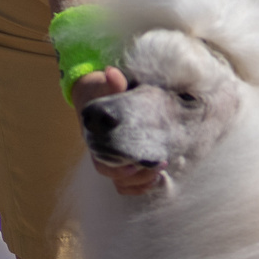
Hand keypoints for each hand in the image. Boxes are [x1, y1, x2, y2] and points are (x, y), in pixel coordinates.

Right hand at [69, 67, 160, 195]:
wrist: (97, 94)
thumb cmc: (102, 91)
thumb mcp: (104, 85)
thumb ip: (111, 83)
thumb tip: (112, 72)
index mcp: (97, 140)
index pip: (102, 163)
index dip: (118, 169)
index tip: (135, 164)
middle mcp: (103, 153)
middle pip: (115, 177)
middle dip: (138, 176)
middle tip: (159, 164)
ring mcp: (114, 159)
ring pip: (122, 183)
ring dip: (142, 182)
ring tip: (161, 172)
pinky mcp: (126, 160)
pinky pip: (129, 183)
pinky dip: (141, 185)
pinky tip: (158, 179)